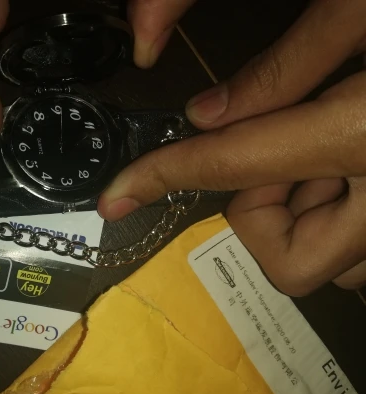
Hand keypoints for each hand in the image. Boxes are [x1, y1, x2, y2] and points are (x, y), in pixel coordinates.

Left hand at [99, 0, 365, 296]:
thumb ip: (288, 66)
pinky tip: (355, 159)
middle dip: (258, 207)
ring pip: (326, 262)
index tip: (116, 196)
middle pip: (286, 261)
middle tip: (279, 148)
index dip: (162, 176)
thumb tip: (208, 116)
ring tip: (333, 143)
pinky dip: (337, 213)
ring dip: (301, 210)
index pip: (231, 167)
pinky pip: (359, 251)